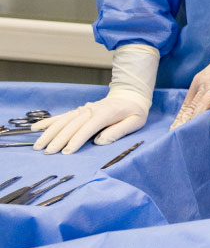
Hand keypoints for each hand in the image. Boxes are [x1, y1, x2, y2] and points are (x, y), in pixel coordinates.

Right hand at [32, 91, 148, 153]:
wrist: (130, 95)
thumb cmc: (134, 111)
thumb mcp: (135, 121)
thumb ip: (118, 131)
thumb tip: (100, 141)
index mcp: (105, 114)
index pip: (88, 128)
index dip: (77, 139)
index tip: (66, 152)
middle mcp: (91, 111)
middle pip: (72, 125)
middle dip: (59, 139)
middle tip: (48, 152)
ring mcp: (84, 110)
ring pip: (63, 121)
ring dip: (49, 132)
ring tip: (38, 145)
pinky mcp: (79, 111)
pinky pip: (62, 116)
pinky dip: (49, 122)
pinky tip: (36, 128)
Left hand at [171, 42, 209, 128]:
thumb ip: (206, 90)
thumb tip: (202, 108)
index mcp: (199, 81)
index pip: (187, 104)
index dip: (181, 118)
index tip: (174, 129)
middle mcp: (205, 83)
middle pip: (193, 106)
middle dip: (185, 122)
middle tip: (177, 135)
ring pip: (205, 104)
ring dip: (197, 119)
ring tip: (191, 132)